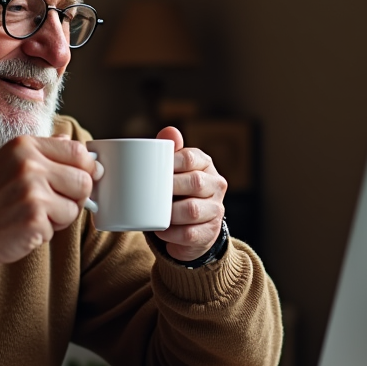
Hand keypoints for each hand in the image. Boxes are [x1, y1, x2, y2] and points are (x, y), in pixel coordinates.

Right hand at [0, 136, 100, 266]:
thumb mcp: (11, 162)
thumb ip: (44, 151)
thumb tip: (74, 144)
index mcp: (25, 146)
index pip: (78, 152)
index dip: (87, 169)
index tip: (84, 178)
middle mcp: (28, 164)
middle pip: (84, 180)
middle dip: (75, 196)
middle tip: (53, 203)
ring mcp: (32, 192)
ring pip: (76, 206)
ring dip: (61, 216)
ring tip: (35, 214)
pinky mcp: (34, 218)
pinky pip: (60, 227)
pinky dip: (47, 231)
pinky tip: (26, 226)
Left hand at [152, 126, 226, 261]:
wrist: (192, 227)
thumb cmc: (178, 191)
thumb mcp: (174, 170)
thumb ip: (170, 150)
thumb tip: (169, 130)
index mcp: (206, 165)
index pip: (190, 158)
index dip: (170, 162)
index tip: (152, 169)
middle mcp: (216, 185)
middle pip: (194, 182)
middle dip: (170, 187)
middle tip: (150, 193)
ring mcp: (216, 210)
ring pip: (193, 210)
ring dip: (169, 213)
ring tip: (154, 214)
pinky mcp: (210, 233)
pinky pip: (190, 234)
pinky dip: (172, 235)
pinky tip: (161, 231)